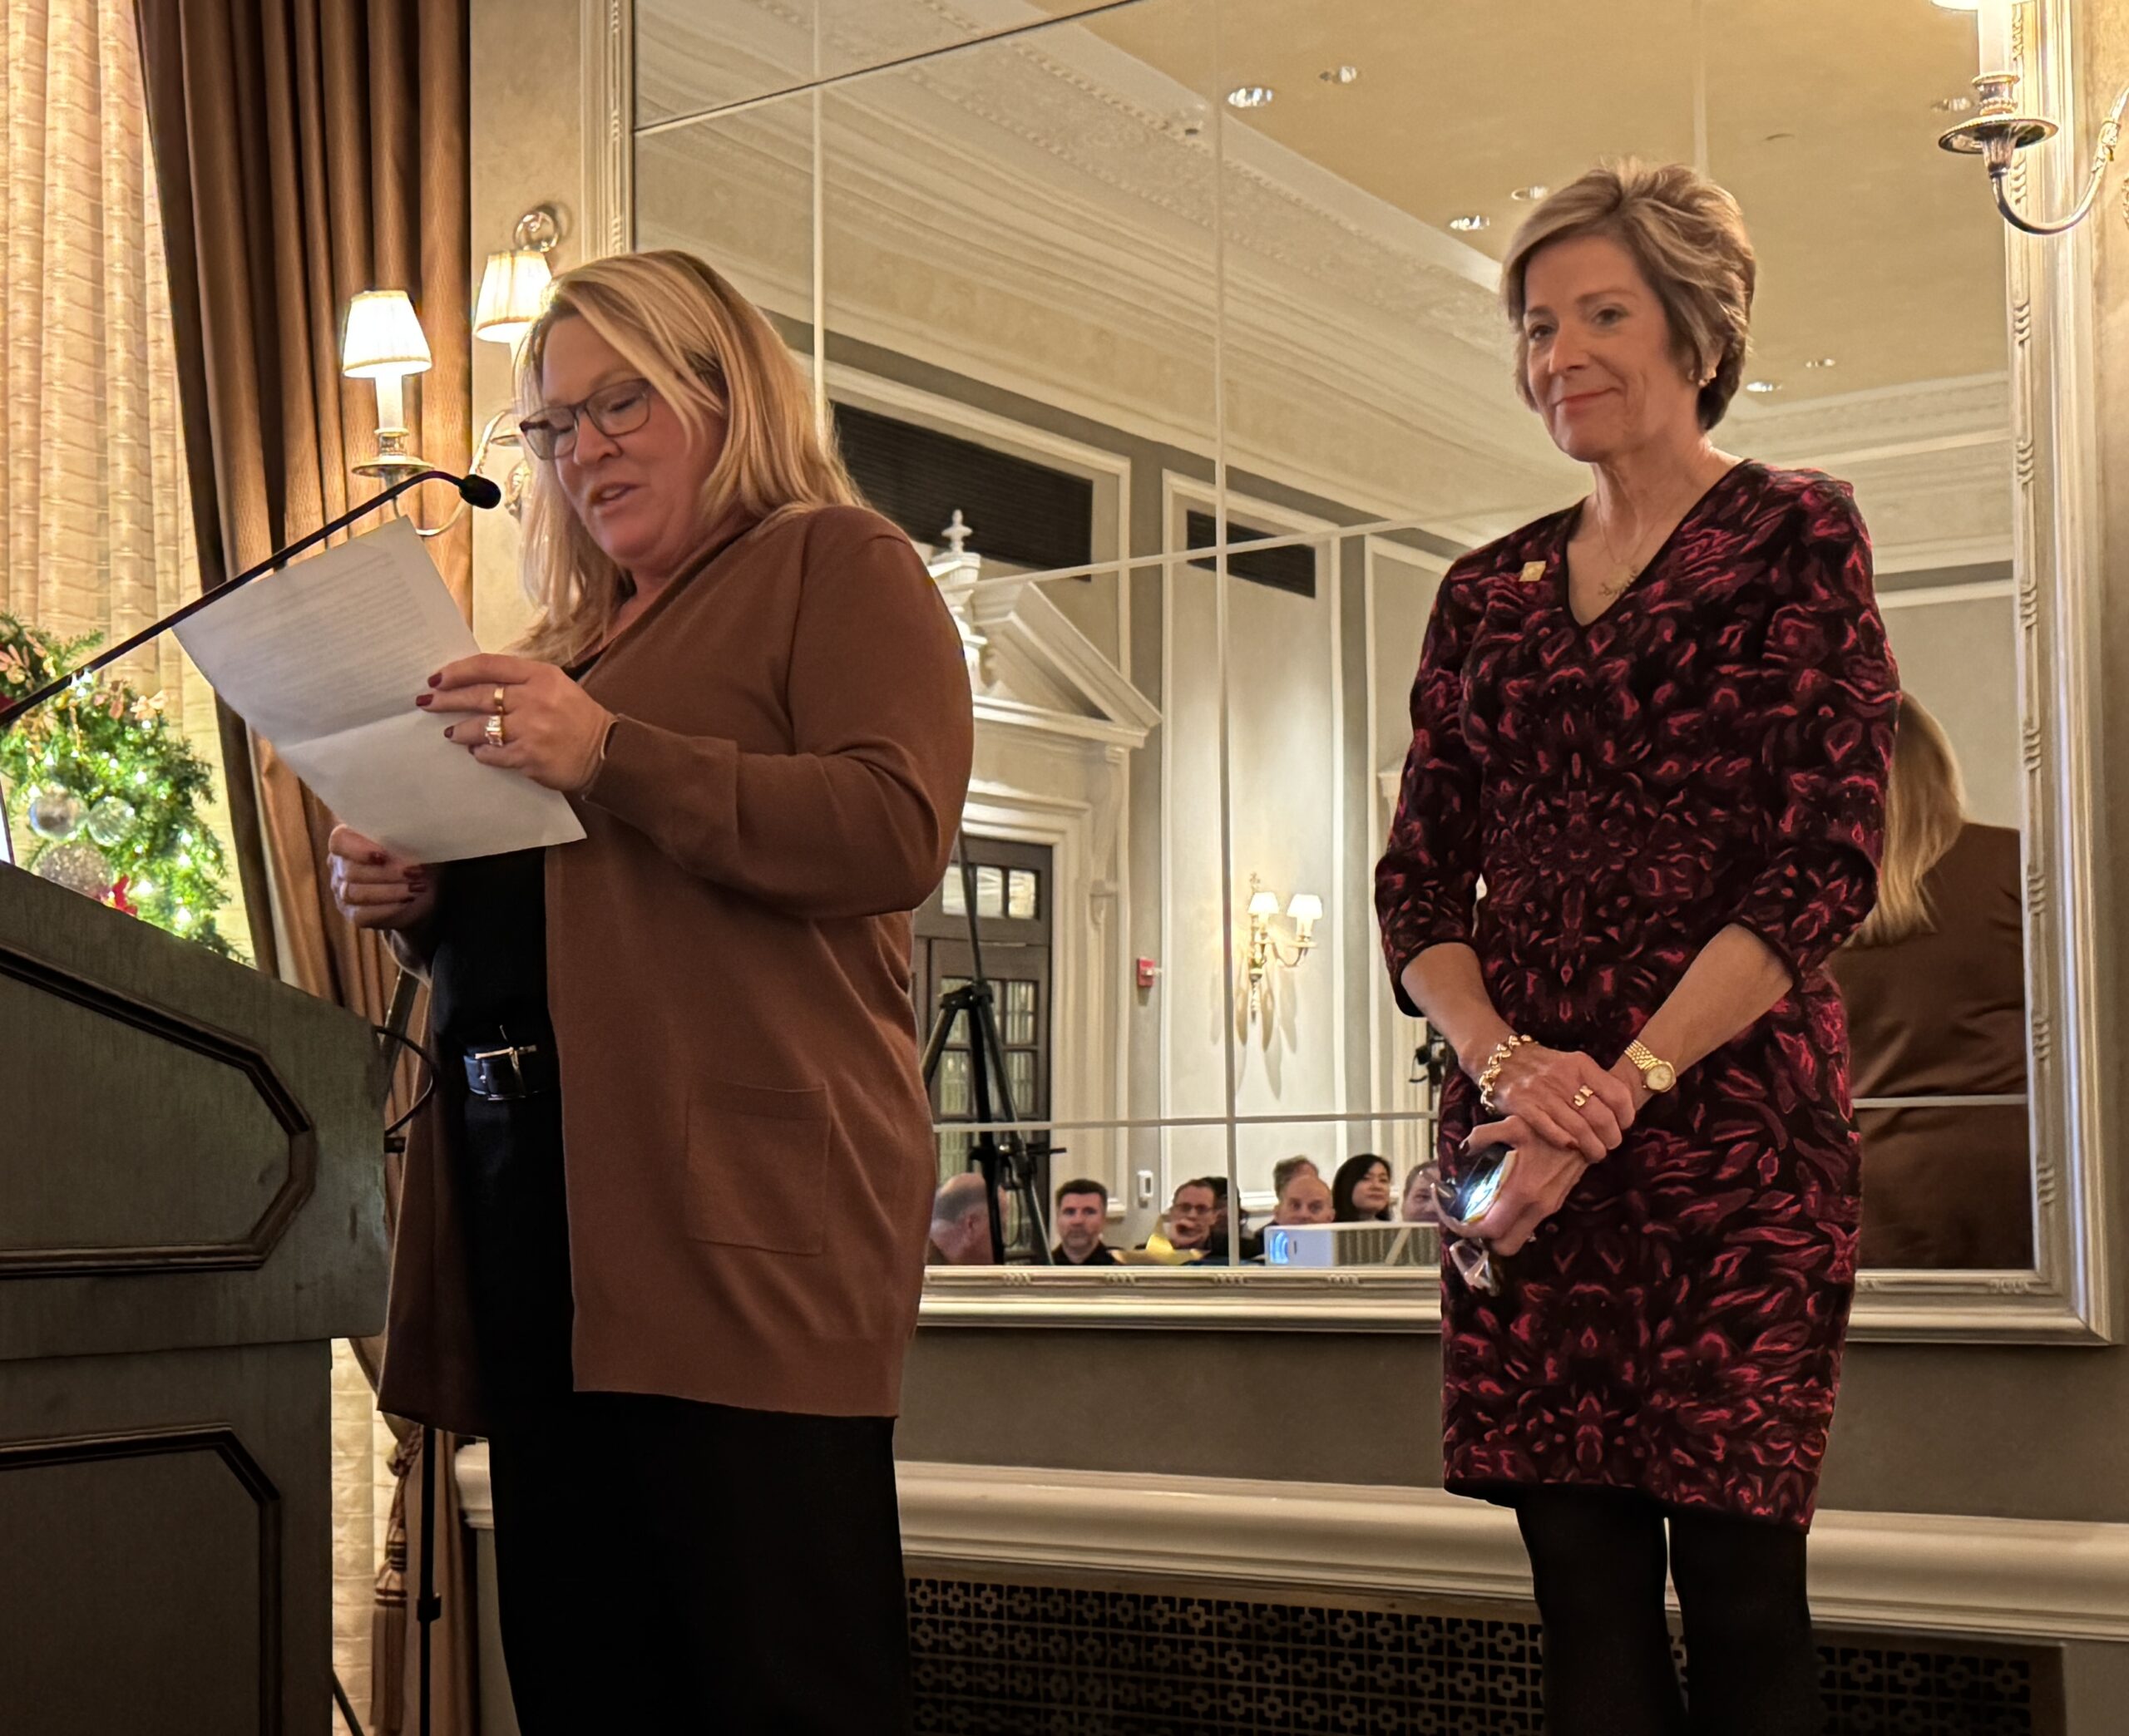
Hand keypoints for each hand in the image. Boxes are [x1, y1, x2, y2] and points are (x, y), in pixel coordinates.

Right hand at [327, 825, 435, 931]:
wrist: (425, 889)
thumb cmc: (417, 857)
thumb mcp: (414, 842)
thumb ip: (405, 836)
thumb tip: (413, 833)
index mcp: (349, 840)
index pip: (340, 841)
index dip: (359, 848)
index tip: (384, 854)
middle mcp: (340, 865)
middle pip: (351, 870)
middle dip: (386, 872)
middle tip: (415, 872)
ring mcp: (343, 891)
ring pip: (355, 893)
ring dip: (390, 890)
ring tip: (416, 887)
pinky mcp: (353, 914)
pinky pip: (362, 914)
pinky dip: (388, 908)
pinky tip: (407, 901)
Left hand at [420, 654, 613, 792]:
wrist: (606, 751)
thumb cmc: (578, 716)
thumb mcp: (556, 685)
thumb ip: (521, 681)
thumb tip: (477, 684)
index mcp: (540, 676)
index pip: (489, 666)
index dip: (458, 671)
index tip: (437, 678)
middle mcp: (534, 699)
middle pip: (479, 696)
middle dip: (448, 699)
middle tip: (427, 702)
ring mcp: (531, 730)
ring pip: (481, 727)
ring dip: (460, 730)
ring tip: (450, 733)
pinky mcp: (528, 757)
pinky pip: (492, 754)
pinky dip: (481, 753)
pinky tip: (477, 752)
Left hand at [1440, 1115, 1587, 1255]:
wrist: (1589, 1129)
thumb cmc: (1550, 1125)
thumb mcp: (1512, 1124)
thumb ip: (1482, 1137)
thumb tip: (1463, 1149)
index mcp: (1523, 1191)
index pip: (1491, 1229)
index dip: (1469, 1231)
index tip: (1455, 1221)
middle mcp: (1537, 1207)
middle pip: (1507, 1246)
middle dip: (1486, 1240)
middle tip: (1471, 1220)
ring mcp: (1550, 1208)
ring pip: (1519, 1237)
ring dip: (1500, 1231)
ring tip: (1484, 1210)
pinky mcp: (1556, 1204)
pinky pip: (1529, 1224)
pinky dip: (1513, 1221)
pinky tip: (1503, 1200)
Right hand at [1485, 1042, 1636, 1161]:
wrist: (1499, 1058)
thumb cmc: (1542, 1066)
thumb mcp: (1571, 1064)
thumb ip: (1594, 1082)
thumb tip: (1620, 1112)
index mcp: (1581, 1065)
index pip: (1617, 1095)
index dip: (1626, 1116)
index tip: (1624, 1125)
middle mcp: (1564, 1078)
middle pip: (1601, 1117)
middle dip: (1611, 1138)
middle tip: (1610, 1145)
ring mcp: (1542, 1093)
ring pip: (1579, 1129)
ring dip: (1592, 1147)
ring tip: (1596, 1154)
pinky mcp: (1523, 1107)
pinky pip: (1551, 1131)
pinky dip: (1565, 1142)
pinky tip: (1572, 1147)